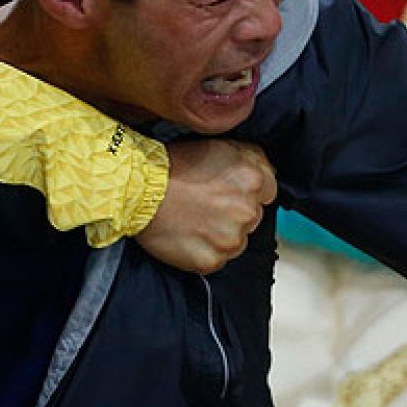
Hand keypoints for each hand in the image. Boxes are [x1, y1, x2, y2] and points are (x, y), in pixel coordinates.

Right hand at [135, 139, 275, 273]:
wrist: (137, 191)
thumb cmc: (172, 166)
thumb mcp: (218, 146)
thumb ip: (251, 157)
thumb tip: (268, 170)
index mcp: (253, 180)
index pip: (269, 192)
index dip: (246, 191)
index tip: (226, 190)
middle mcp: (247, 212)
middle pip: (252, 218)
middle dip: (233, 213)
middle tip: (204, 205)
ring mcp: (230, 240)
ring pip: (236, 242)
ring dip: (220, 234)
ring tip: (193, 221)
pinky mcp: (211, 260)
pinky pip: (216, 259)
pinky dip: (203, 251)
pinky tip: (186, 236)